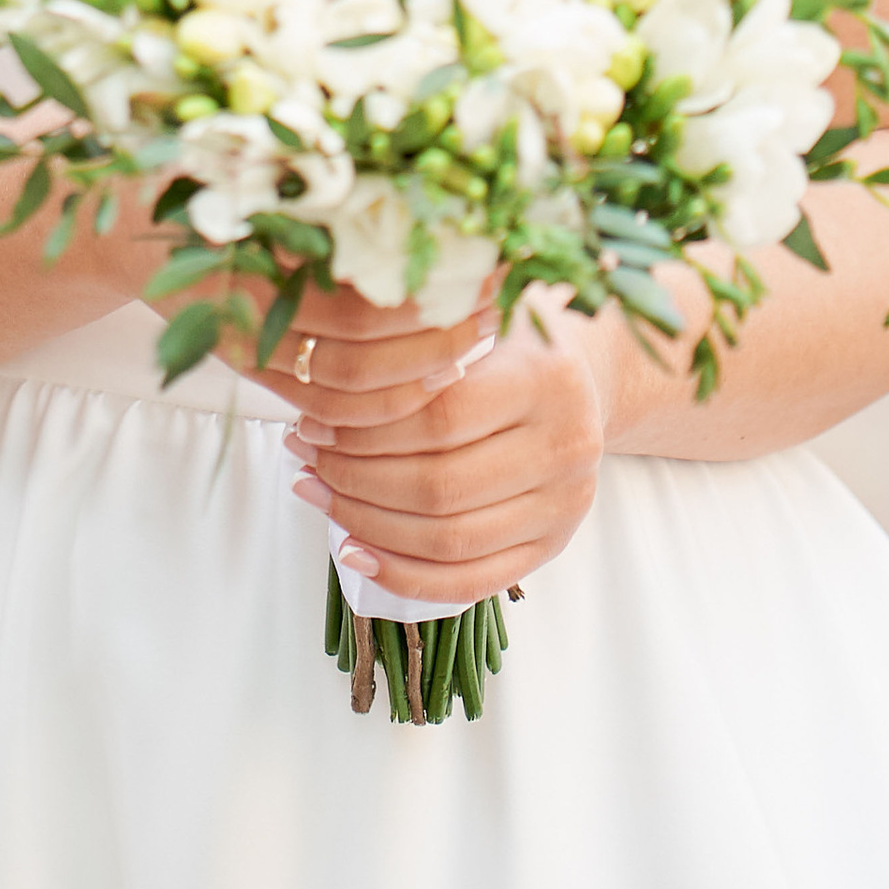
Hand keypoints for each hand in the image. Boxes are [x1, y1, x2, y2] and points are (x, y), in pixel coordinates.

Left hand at [255, 283, 611, 605]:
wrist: (584, 378)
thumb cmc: (513, 337)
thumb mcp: (482, 306)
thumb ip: (425, 328)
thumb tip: (333, 360)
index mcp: (547, 380)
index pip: (439, 420)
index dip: (365, 429)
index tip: (313, 421)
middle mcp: (565, 447)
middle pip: (438, 486)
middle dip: (354, 478)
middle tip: (304, 457)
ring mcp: (563, 505)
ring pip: (447, 539)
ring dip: (366, 524)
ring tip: (316, 494)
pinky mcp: (552, 546)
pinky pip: (469, 581)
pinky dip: (403, 576)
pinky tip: (353, 550)